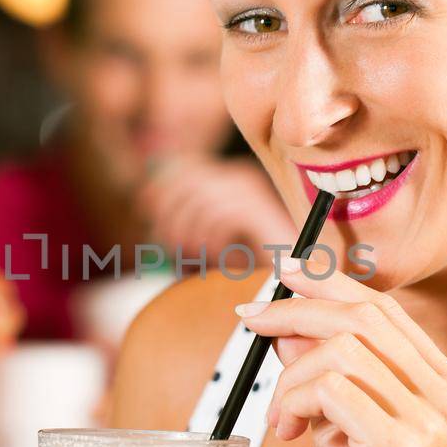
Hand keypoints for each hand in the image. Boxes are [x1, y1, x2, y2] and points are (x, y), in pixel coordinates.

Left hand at [138, 156, 294, 257]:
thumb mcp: (213, 237)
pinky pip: (221, 215)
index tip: (145, 206)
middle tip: (170, 244)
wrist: (300, 277)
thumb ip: (188, 219)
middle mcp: (240, 178)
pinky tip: (219, 255)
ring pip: (201, 201)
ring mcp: (251, 191)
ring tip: (195, 254)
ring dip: (190, 232)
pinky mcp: (258, 209)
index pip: (185, 169)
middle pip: (188, 182)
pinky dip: (212, 239)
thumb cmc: (254, 264)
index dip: (162, 186)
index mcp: (229, 179)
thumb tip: (147, 202)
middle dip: (171, 214)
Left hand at [236, 255, 446, 446]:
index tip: (281, 273)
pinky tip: (289, 434)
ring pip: (341, 347)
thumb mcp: (340, 428)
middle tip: (250, 319)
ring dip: (291, 376)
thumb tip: (287, 323)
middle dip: (296, 308)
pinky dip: (295, 400)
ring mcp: (431, 420)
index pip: (385, 308)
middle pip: (362, 313)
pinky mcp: (400, 446)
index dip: (328, 282)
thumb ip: (324, 375)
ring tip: (282, 418)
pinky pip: (330, 387)